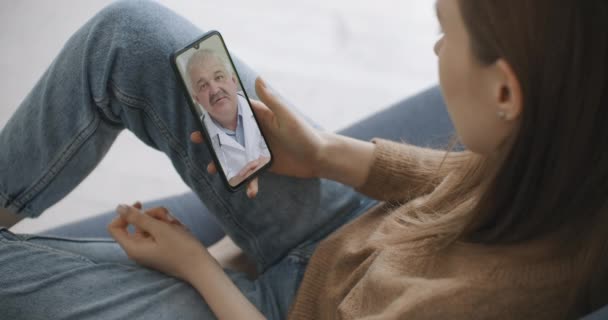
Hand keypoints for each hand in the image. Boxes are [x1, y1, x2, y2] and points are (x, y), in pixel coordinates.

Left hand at [107, 204, 207, 281]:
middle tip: (168, 218)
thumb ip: (138, 217)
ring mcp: (151, 248)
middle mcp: (139, 249)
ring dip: (164, 219)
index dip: (125, 214)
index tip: (140, 205)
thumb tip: (119, 207)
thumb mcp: (160, 229)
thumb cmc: (181, 249)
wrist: (201, 266)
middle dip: (153, 215)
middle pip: (137, 222)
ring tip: (178, 225)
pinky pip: (160, 231)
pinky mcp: (161, 247)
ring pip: (151, 224)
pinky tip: (181, 229)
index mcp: (134, 248)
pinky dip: (169, 226)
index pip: (115, 227)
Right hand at [191, 78, 324, 197]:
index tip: (200, 112)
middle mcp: (256, 132)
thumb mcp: (287, 116)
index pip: (234, 110)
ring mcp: (258, 149)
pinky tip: (248, 191)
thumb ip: (272, 99)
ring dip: (222, 162)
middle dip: (212, 137)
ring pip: (235, 155)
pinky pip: (250, 173)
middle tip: (196, 139)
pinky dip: (247, 182)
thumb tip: (258, 78)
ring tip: (212, 169)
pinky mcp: (264, 164)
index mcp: (260, 116)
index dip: (216, 111)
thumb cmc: (305, 133)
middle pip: (228, 133)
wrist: (320, 157)